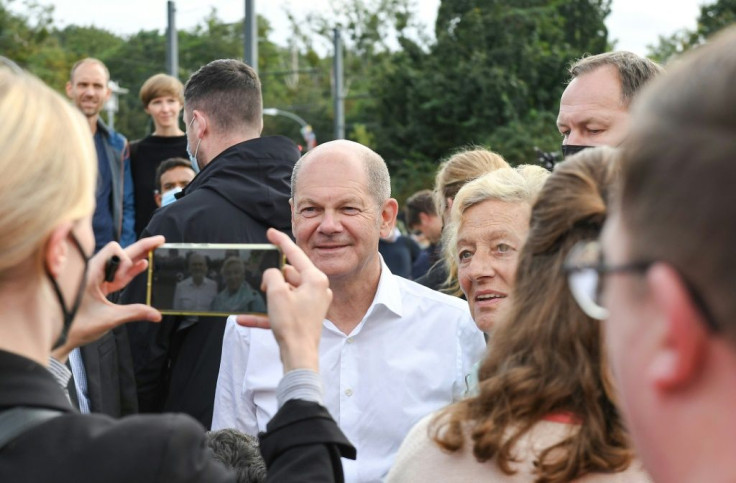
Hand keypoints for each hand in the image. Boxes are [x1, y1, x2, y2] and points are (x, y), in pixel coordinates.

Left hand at [51, 236, 164, 361]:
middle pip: (121, 254)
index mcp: (92, 272)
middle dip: (141, 247)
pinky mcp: (99, 287)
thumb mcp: (108, 318)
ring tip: (156, 250)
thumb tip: (156, 314)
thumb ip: (134, 313)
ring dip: (137, 258)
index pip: (113, 251)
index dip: (125, 260)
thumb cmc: (75, 326)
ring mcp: (97, 279)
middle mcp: (94, 271)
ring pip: (120, 264)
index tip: (124, 278)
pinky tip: (142, 265)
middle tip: (160, 241)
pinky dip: (130, 271)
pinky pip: (117, 275)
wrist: (59, 337)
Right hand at [236, 229, 331, 372]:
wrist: (299, 357)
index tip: (270, 232)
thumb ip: (272, 275)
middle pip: (290, 275)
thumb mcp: (276, 293)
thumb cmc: (292, 325)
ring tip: (259, 305)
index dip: (280, 242)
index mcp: (315, 279)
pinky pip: (284, 309)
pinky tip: (245, 318)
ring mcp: (313, 304)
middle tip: (263, 288)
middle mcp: (317, 289)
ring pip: (285, 292)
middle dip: (273, 280)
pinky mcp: (306, 317)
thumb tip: (272, 275)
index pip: (295, 254)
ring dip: (269, 297)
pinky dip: (268, 313)